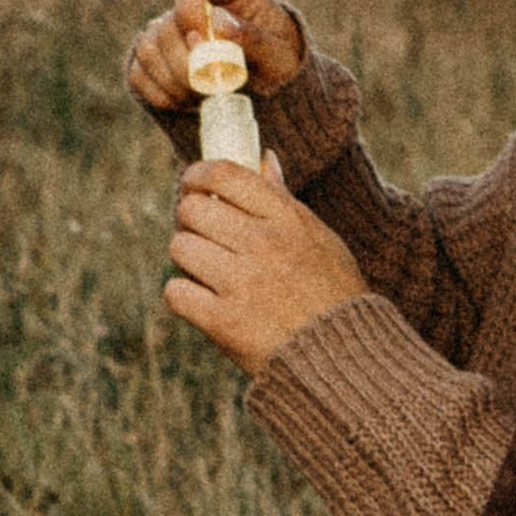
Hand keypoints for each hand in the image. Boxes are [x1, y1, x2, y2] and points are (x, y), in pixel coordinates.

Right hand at [127, 0, 305, 120]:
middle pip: (167, 25)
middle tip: (210, 87)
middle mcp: (192, 4)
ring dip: (173, 83)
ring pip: (148, 51)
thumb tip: (219, 25)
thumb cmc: (278, 59)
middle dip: (186, 65)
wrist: (267, 81)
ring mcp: (168, 29)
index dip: (190, 6)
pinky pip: (139, 75)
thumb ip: (255, 38)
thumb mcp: (280, 53)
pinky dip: (161, 96)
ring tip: (201, 97)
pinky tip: (186, 101)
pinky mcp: (153, 59)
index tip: (206, 42)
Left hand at [164, 152, 368, 375]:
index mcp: (286, 218)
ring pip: (180, 248)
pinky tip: (203, 301)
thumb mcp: (319, 238)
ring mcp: (240, 282)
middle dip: (189, 220)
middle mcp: (262, 244)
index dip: (197, 174)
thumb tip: (263, 158)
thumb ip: (284, 200)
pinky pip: (175, 291)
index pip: (225, 175)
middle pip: (192, 209)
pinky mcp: (222, 320)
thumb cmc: (331, 293)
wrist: (339, 357)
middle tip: (200, 234)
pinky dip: (183, 296)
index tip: (191, 183)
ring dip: (187, 259)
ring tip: (207, 271)